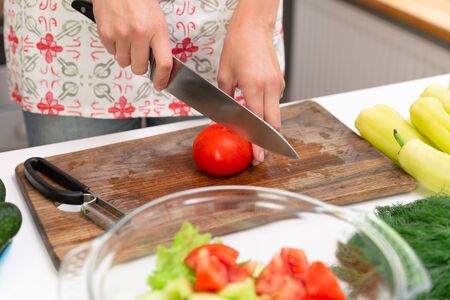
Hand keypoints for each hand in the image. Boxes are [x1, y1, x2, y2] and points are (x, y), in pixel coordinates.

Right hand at [92, 0, 171, 89]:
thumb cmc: (140, 0)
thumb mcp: (157, 19)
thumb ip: (158, 42)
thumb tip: (157, 63)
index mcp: (157, 31)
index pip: (163, 63)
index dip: (162, 79)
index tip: (160, 84)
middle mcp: (139, 35)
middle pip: (140, 68)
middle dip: (140, 66)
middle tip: (139, 55)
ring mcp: (121, 35)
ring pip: (124, 63)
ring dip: (126, 56)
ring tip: (127, 40)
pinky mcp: (105, 33)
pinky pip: (111, 52)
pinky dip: (114, 47)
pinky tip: (118, 32)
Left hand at [218, 5, 284, 164]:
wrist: (254, 28)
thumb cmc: (238, 46)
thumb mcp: (225, 74)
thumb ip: (227, 98)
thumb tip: (226, 116)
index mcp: (254, 86)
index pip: (258, 121)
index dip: (258, 141)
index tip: (257, 155)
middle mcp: (270, 87)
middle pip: (274, 124)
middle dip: (267, 143)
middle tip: (260, 157)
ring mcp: (278, 84)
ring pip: (276, 115)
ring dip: (268, 129)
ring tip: (258, 141)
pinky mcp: (280, 82)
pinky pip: (275, 103)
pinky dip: (268, 113)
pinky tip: (259, 117)